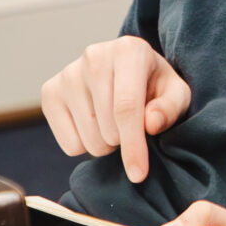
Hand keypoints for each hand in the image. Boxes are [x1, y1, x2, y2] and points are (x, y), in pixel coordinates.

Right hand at [39, 35, 190, 181]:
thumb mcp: (175, 93)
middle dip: (124, 142)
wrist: (125, 70)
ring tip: (113, 124)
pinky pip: (69, 144)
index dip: (133, 145)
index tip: (138, 174)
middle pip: (107, 128)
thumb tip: (150, 124)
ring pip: (88, 140)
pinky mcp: (50, 92)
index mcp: (129, 51)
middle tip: (131, 127)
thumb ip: (170, 108)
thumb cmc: (154, 85)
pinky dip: (85, 145)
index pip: (126, 108)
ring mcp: (68, 74)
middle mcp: (94, 57)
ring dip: (106, 144)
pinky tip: (93, 124)